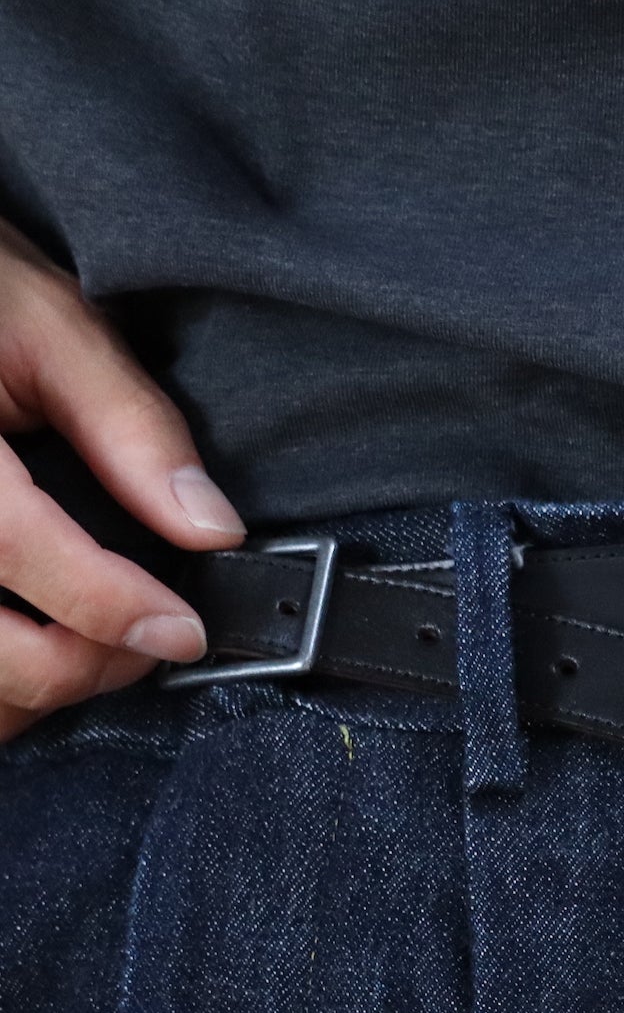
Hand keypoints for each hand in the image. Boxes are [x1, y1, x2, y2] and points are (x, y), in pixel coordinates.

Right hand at [0, 219, 243, 740]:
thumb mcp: (52, 326)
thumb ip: (132, 428)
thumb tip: (213, 528)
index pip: (22, 552)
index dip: (113, 609)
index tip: (187, 630)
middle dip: (86, 665)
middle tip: (157, 636)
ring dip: (38, 686)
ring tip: (104, 643)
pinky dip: (7, 678)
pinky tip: (49, 643)